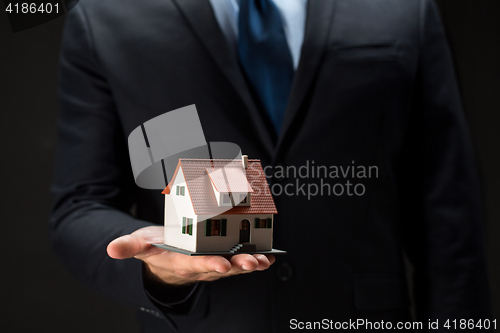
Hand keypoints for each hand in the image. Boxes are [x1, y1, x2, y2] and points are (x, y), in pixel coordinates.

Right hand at [107, 226, 274, 284]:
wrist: (168, 254)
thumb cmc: (157, 247)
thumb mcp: (141, 245)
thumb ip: (129, 247)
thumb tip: (112, 249)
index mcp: (181, 262)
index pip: (195, 265)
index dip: (208, 265)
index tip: (221, 265)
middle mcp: (200, 264)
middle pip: (221, 267)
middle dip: (237, 266)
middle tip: (251, 262)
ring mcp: (214, 261)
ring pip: (234, 266)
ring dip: (250, 264)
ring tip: (264, 261)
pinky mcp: (223, 256)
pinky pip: (240, 259)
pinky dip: (255, 258)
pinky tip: (269, 257)